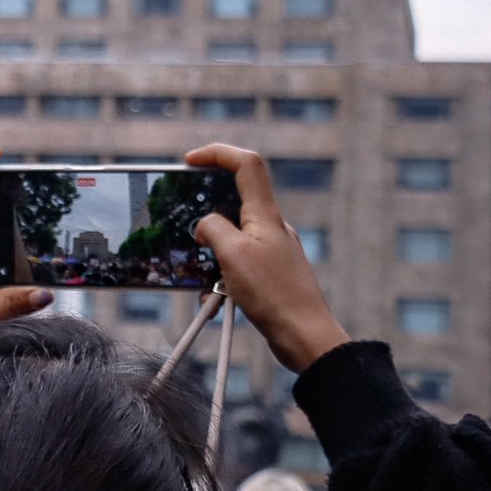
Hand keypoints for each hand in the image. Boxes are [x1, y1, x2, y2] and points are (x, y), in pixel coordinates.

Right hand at [185, 143, 347, 372]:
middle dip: (204, 218)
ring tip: (205, 287)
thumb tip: (204, 225)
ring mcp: (272, 250)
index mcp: (265, 215)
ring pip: (230, 240)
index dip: (217, 153)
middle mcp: (271, 227)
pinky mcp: (270, 273)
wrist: (305, 337)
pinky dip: (221, 280)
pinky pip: (237, 266)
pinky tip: (216, 302)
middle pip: (234, 200)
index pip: (246, 165)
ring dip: (210, 259)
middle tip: (185, 234)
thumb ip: (212, 229)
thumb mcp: (232, 254)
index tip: (188, 161)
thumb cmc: (273, 294)